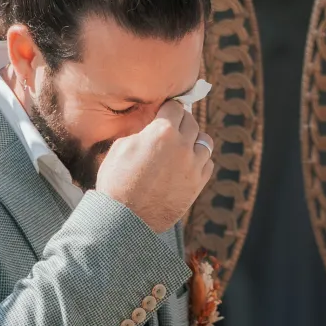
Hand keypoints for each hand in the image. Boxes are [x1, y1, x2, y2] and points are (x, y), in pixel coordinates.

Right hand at [97, 102, 214, 232]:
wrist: (125, 218)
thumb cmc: (117, 182)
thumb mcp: (121, 147)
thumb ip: (142, 132)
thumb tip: (152, 128)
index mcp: (162, 132)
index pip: (175, 107)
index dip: (168, 108)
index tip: (165, 111)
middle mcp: (182, 146)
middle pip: (191, 122)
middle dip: (181, 121)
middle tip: (172, 126)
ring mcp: (193, 166)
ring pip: (205, 142)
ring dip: (194, 139)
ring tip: (183, 145)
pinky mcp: (198, 184)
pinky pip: (207, 163)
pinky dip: (200, 160)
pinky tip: (188, 163)